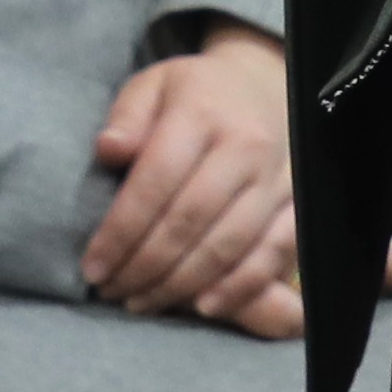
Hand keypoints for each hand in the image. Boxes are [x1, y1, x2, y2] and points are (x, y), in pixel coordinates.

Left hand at [85, 26, 300, 336]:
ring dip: (180, 284)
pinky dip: (239, 287)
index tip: (93, 266)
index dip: (120, 231)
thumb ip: (127, 116)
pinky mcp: (298, 203)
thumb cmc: (196, 94)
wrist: (263, 86)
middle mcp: (245, 145)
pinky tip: (204, 305)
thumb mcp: (153, 86)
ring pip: (227, 245)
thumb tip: (108, 150)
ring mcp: (277, 177)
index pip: (156, 180)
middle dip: (144, 266)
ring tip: (143, 301)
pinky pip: (273, 254)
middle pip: (189, 221)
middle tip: (112, 291)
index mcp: (202, 111)